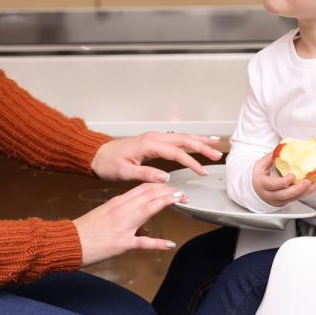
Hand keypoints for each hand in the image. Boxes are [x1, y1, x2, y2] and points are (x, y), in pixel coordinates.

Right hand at [73, 182, 186, 265]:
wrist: (69, 241)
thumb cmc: (85, 231)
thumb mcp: (105, 217)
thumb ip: (125, 220)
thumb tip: (145, 232)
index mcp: (117, 203)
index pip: (142, 189)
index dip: (160, 186)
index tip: (172, 186)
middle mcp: (121, 210)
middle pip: (148, 195)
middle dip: (167, 192)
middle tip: (182, 192)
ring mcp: (122, 226)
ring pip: (147, 209)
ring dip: (165, 203)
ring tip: (180, 200)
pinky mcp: (122, 243)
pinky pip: (142, 242)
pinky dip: (158, 243)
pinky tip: (169, 244)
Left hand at [91, 132, 222, 182]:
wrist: (98, 154)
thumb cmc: (109, 163)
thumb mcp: (125, 172)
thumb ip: (146, 174)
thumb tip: (166, 177)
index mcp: (149, 145)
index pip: (176, 153)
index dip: (191, 162)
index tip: (202, 171)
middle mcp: (154, 138)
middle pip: (184, 140)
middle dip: (202, 146)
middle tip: (217, 155)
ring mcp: (155, 138)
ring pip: (182, 137)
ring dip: (199, 140)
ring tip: (215, 144)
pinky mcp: (154, 141)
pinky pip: (176, 139)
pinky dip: (189, 140)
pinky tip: (197, 142)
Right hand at [252, 152, 315, 207]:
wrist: (254, 189)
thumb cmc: (258, 176)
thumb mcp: (261, 164)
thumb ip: (271, 157)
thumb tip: (282, 147)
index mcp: (263, 184)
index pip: (274, 185)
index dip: (284, 181)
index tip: (293, 175)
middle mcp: (269, 194)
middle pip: (285, 195)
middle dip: (298, 189)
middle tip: (307, 182)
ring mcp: (277, 200)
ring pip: (292, 199)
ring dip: (305, 192)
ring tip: (314, 184)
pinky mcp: (283, 203)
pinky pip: (295, 199)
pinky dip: (304, 193)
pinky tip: (311, 187)